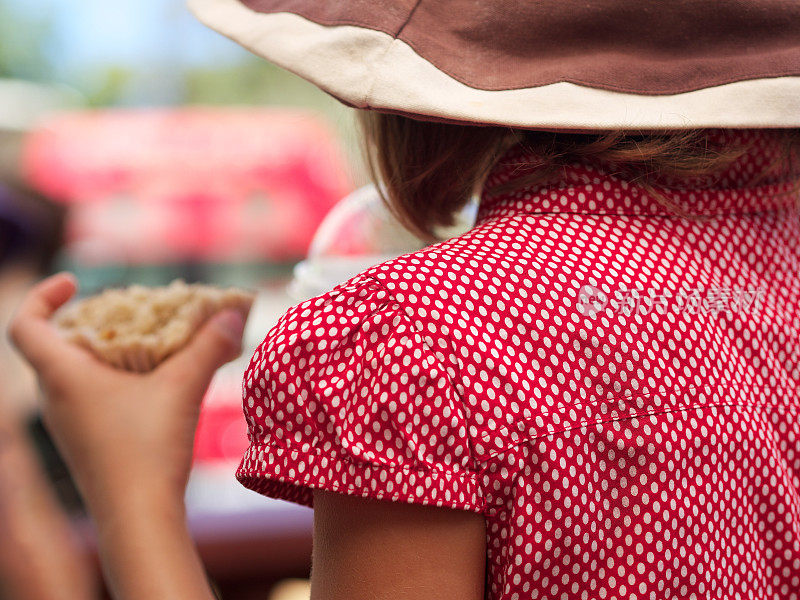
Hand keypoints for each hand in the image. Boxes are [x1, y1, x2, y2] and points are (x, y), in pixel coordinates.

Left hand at [7, 273, 245, 515]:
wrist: (138, 520)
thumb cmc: (147, 450)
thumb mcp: (182, 388)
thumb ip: (209, 346)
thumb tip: (234, 314)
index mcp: (63, 377)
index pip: (26, 325)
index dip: (43, 296)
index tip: (76, 282)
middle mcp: (55, 399)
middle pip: (56, 346)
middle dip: (91, 322)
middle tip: (131, 313)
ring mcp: (67, 424)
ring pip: (75, 373)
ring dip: (106, 353)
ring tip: (149, 346)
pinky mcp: (85, 443)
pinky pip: (89, 397)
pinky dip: (113, 380)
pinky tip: (153, 386)